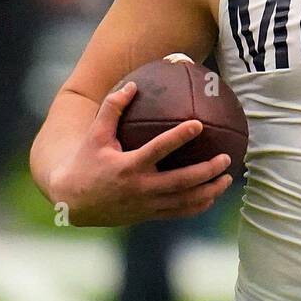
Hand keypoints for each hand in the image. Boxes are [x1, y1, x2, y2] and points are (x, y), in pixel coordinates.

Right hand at [48, 80, 233, 226]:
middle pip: (181, 181)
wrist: (73, 202)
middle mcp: (141, 188)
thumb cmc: (85, 163)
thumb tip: (133, 85)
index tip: (198, 124)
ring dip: (209, 190)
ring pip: (185, 201)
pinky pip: (178, 212)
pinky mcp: (148, 215)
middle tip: (226, 158)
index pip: (158, 149)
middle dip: (206, 171)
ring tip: (227, 178)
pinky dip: (198, 205)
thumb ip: (112, 109)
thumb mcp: (95, 135)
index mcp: (128, 166)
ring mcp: (146, 204)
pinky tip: (212, 196)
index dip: (179, 137)